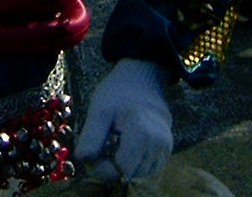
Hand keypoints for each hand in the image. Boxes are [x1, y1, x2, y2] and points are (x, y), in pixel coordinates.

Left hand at [74, 57, 173, 179]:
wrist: (142, 77)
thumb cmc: (118, 91)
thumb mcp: (99, 109)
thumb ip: (91, 136)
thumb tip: (83, 160)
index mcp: (142, 132)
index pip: (121, 169)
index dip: (103, 168)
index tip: (93, 154)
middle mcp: (159, 143)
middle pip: (131, 174)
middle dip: (113, 168)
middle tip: (100, 149)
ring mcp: (166, 146)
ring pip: (141, 174)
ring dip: (124, 167)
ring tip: (113, 146)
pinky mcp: (167, 148)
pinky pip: (150, 167)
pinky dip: (135, 164)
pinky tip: (125, 148)